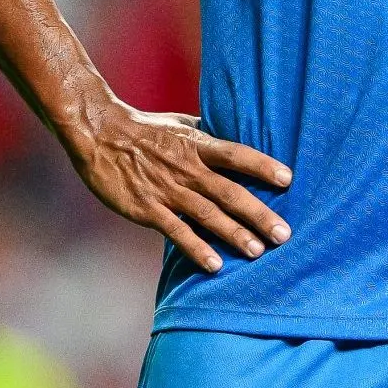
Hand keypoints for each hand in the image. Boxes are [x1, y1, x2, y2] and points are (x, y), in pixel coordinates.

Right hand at [69, 100, 291, 271]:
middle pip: (230, 192)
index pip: (236, 155)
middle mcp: (188, 168)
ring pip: (208, 215)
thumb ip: (208, 133)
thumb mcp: (180, 122)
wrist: (98, 134)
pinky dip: (197, 249)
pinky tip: (215, 264)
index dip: (262, 166)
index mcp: (197, 144)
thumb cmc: (143, 128)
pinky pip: (177, 232)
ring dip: (234, 234)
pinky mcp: (148, 209)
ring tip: (258, 252)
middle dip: (259, 214)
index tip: (288, 180)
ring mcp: (168, 190)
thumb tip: (236, 134)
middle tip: (284, 234)